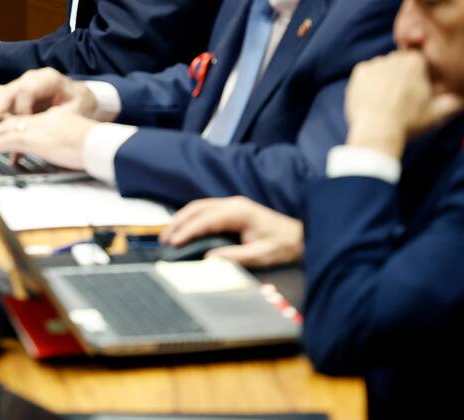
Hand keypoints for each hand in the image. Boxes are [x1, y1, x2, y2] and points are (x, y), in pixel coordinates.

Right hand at [0, 67, 98, 124]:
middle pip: (11, 89)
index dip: (23, 109)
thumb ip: (58, 119)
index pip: (28, 90)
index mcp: (49, 79)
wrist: (80, 96)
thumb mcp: (75, 110)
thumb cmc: (79, 103)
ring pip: (1, 91)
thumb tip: (43, 130)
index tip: (22, 125)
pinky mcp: (16, 93)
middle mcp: (32, 78)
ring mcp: (22, 84)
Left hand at [0, 105, 96, 170]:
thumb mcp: (73, 133)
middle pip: (13, 120)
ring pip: (5, 128)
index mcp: (52, 117)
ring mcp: (35, 127)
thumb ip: (61, 134)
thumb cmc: (91, 143)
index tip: (4, 129)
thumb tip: (55, 144)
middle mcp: (41, 118)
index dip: (13, 124)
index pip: (27, 118)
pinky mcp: (31, 138)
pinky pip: (5, 140)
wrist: (97, 142)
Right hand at [160, 196, 302, 268]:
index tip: (173, 242)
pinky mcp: (232, 210)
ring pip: (199, 207)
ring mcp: (232, 205)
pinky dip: (191, 218)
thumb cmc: (283, 245)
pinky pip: (205, 210)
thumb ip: (235, 257)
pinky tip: (184, 229)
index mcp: (239, 212)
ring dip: (182, 219)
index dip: (188, 230)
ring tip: (168, 234)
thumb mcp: (261, 255)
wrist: (299, 236)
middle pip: (198, 208)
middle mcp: (233, 204)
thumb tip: (209, 259)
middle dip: (178, 222)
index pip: (206, 219)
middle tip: (164, 239)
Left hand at [344, 51, 463, 158]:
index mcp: (415, 63)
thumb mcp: (438, 114)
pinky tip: (374, 100)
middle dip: (403, 77)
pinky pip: (367, 74)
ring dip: (386, 80)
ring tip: (388, 103)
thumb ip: (457, 102)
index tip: (417, 92)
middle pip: (400, 64)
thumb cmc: (410, 123)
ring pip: (383, 69)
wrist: (377, 131)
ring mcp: (375, 64)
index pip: (419, 62)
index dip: (419, 77)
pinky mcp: (359, 72)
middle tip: (403, 100)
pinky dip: (370, 84)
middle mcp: (394, 58)